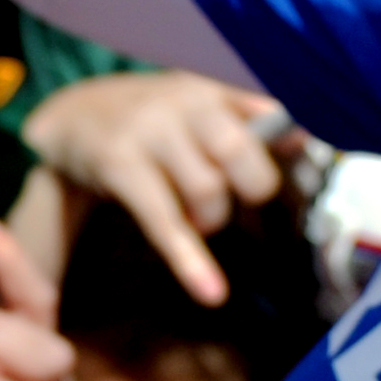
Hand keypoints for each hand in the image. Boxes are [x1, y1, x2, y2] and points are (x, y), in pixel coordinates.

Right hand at [20, 69, 287, 302]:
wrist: (73, 114)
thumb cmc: (151, 118)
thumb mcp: (197, 104)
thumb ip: (247, 118)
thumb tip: (305, 136)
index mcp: (209, 88)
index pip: (265, 109)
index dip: (290, 137)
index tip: (307, 152)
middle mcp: (182, 102)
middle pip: (238, 150)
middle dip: (252, 185)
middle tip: (240, 194)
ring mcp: (148, 131)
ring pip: (206, 189)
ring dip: (210, 217)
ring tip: (196, 216)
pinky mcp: (120, 165)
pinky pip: (165, 220)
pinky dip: (190, 260)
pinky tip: (210, 292)